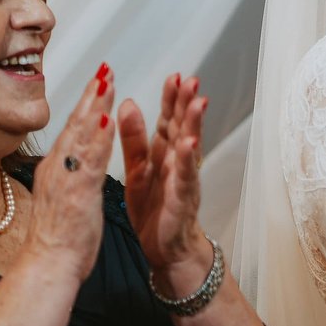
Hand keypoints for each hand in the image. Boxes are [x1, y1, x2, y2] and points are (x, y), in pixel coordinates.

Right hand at [24, 64, 115, 281]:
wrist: (48, 265)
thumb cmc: (59, 239)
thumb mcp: (64, 198)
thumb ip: (69, 176)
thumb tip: (73, 163)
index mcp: (58, 170)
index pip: (74, 130)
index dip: (87, 104)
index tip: (100, 81)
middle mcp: (59, 169)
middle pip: (76, 124)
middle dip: (92, 95)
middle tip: (106, 68)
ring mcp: (67, 179)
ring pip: (82, 135)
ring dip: (96, 107)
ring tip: (108, 81)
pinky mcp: (77, 193)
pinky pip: (91, 161)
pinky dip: (99, 139)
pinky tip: (109, 120)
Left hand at [118, 72, 209, 293]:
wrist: (167, 249)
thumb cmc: (155, 210)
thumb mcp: (137, 169)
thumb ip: (133, 139)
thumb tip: (128, 104)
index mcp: (162, 155)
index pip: (168, 120)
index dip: (171, 99)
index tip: (174, 76)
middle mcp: (177, 163)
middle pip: (182, 128)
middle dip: (187, 104)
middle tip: (191, 80)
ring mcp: (182, 180)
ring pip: (189, 148)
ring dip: (194, 125)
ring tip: (197, 103)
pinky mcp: (181, 199)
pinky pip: (184, 177)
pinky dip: (187, 161)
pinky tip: (188, 145)